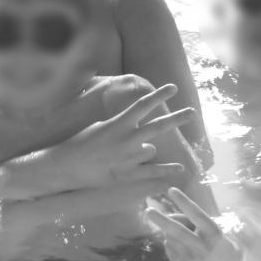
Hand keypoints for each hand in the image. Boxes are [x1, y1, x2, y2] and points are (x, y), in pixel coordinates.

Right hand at [48, 83, 194, 190]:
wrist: (67, 166)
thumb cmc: (81, 143)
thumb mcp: (99, 126)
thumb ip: (119, 124)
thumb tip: (134, 122)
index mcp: (118, 124)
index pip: (143, 105)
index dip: (159, 95)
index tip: (173, 87)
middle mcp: (127, 139)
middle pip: (158, 126)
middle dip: (178, 118)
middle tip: (193, 112)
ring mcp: (129, 157)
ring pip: (151, 150)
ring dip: (144, 151)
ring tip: (125, 154)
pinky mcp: (128, 174)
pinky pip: (153, 172)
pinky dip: (167, 171)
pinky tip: (180, 169)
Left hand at [145, 187, 241, 260]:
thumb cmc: (212, 236)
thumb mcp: (207, 224)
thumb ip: (187, 219)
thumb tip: (164, 220)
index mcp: (213, 232)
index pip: (196, 214)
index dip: (183, 202)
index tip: (171, 190)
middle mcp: (204, 248)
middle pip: (179, 232)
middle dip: (162, 221)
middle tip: (148, 211)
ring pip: (170, 238)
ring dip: (170, 231)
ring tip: (184, 235)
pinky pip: (168, 248)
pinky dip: (171, 243)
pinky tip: (184, 247)